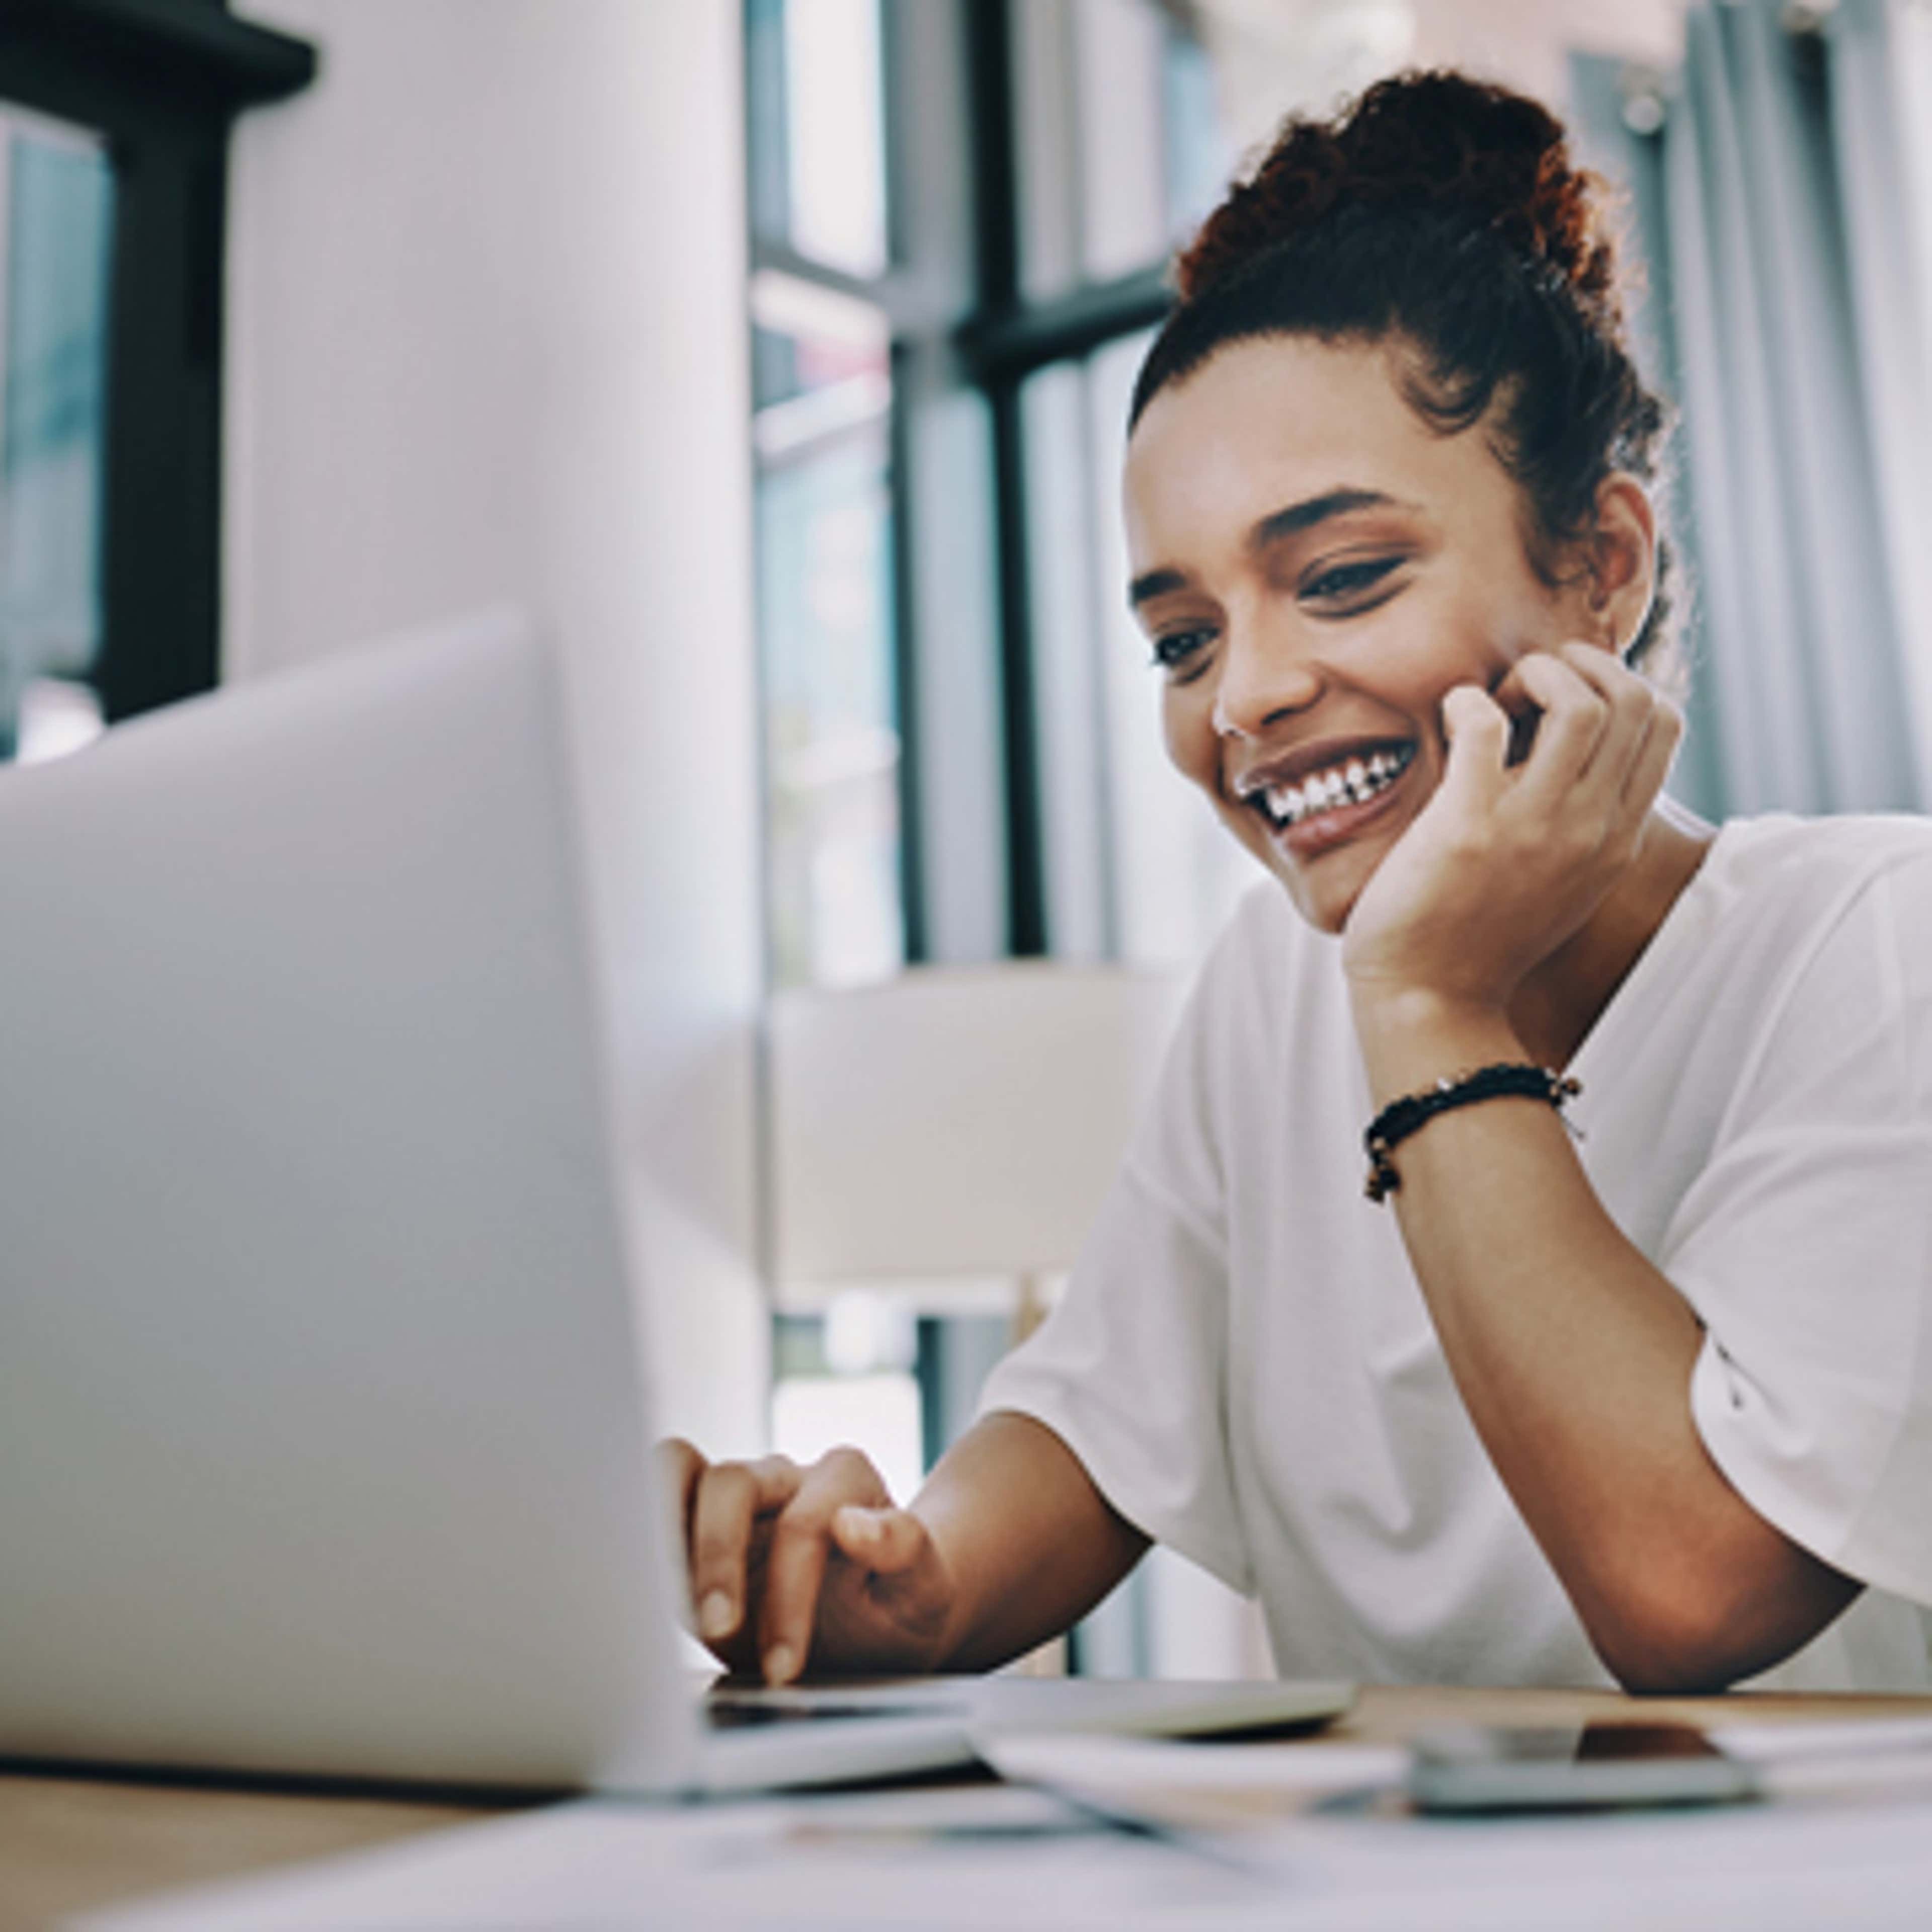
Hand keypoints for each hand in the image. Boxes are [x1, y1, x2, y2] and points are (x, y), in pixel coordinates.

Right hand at [656, 1439, 956, 1684]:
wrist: (879, 1623)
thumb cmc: (901, 1606)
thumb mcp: (925, 1594)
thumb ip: (907, 1551)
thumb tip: (854, 1523)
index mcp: (846, 1480)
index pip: (805, 1523)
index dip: (789, 1596)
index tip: (784, 1667)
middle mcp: (785, 1476)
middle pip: (732, 1482)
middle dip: (719, 1560)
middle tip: (720, 1633)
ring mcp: (736, 1495)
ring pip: (678, 1470)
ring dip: (663, 1533)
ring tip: (665, 1600)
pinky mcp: (694, 1524)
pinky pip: (654, 1500)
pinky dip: (641, 1536)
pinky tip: (645, 1593)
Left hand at [1341, 642, 1681, 1012]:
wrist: (1430, 1000)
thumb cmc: (1480, 935)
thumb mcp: (1564, 880)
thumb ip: (1586, 823)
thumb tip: (1574, 747)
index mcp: (1618, 837)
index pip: (1664, 721)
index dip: (1616, 684)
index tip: (1561, 704)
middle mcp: (1591, 828)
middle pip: (1632, 698)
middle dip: (1578, 667)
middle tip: (1524, 693)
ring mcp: (1535, 826)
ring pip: (1579, 702)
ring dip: (1533, 676)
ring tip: (1494, 704)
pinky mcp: (1469, 824)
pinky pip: (1486, 724)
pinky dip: (1467, 703)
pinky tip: (1451, 720)